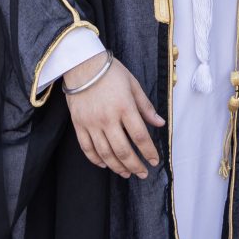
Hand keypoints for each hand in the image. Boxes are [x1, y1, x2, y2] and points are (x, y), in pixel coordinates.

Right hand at [66, 57, 163, 177]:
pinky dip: (96, 159)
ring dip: (117, 166)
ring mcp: (92, 123)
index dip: (148, 152)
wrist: (82, 64)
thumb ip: (146, 107)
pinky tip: (105, 164)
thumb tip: (160, 123)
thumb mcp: (133, 85)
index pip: (140, 136)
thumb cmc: (110, 72)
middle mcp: (108, 118)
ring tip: (126, 173)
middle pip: (123, 150)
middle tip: (142, 173)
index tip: (154, 161)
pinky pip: (87, 147)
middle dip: (135, 165)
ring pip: (105, 153)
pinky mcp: (79, 124)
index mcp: (125, 107)